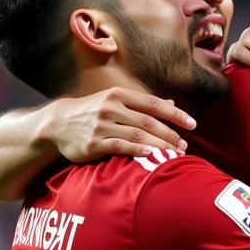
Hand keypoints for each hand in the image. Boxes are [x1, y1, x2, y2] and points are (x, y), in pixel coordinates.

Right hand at [38, 89, 194, 161]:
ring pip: (138, 135)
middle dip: (171, 134)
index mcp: (120, 95)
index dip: (176, 114)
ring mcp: (102, 125)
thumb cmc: (93, 112)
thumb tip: (171, 102)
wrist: (57, 124)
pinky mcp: (94, 143)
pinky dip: (138, 150)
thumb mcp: (115, 101)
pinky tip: (152, 155)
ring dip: (160, 145)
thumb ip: (142, 104)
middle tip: (185, 145)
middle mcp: (111, 107)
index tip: (192, 124)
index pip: (154, 104)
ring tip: (175, 153)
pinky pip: (121, 147)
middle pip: (149, 121)